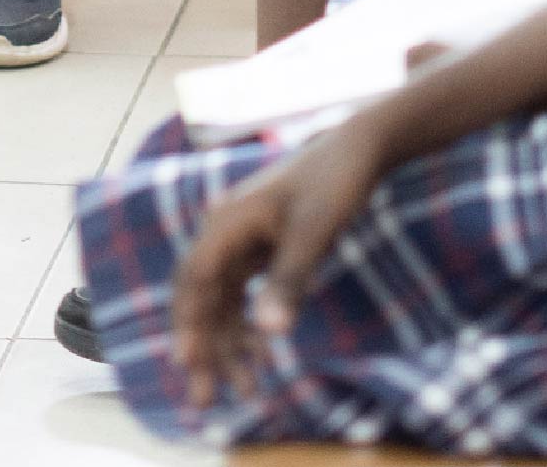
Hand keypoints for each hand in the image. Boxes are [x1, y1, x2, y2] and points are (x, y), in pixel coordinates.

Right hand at [172, 116, 390, 409]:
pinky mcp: (259, 248)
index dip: (189, 324)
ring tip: (246, 389)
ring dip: (228, 344)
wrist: (358, 150)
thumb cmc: (333, 183)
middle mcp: (224, 232)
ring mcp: (240, 240)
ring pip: (221, 301)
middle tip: (206, 397)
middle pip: (202, 297)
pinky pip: (241, 294)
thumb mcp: (314, 232)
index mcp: (226, 222)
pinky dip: (247, 325)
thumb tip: (268, 332)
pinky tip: (261, 354)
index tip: (188, 364)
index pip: (193, 280)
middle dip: (204, 347)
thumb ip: (289, 280)